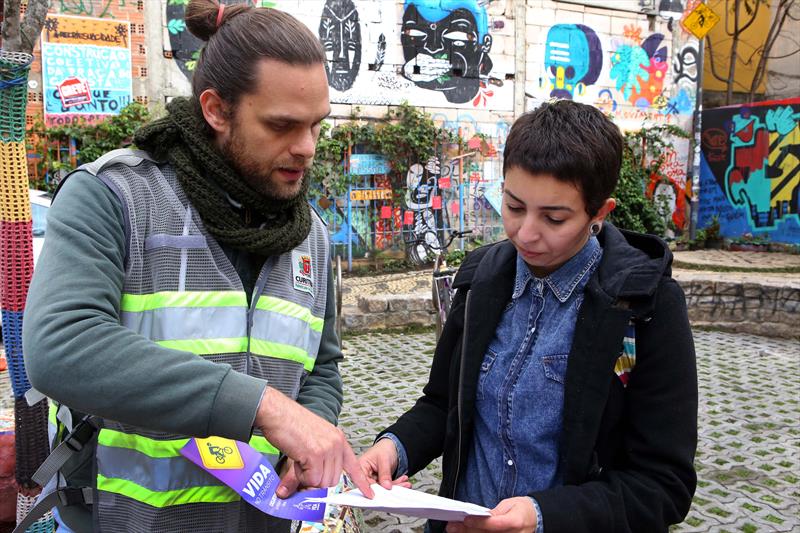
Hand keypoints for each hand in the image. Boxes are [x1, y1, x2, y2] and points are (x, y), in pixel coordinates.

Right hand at [255, 386, 373, 498]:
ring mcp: (327, 449)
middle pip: (333, 479)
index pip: (354, 465)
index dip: (361, 481)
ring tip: (300, 461)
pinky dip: (301, 477)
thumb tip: (310, 486)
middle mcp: (336, 444)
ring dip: (308, 479)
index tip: (369, 494)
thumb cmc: (291, 423)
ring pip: (323, 482)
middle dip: (317, 480)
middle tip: (303, 468)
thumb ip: (316, 462)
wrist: (277, 412)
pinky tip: (297, 461)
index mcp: (338, 439)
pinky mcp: (315, 455)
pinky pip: (311, 480)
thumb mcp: (311, 441)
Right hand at [359, 438, 399, 489]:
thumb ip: (384, 473)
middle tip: (400, 487)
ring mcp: (373, 479)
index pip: (363, 481)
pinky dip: (397, 484)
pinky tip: (403, 480)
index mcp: (360, 467)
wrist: (392, 446)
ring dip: (395, 486)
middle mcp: (365, 474)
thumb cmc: (384, 448)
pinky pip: (388, 487)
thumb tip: (386, 486)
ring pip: (382, 488)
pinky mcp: (381, 482)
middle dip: (388, 488)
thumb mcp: (384, 459)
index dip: (372, 489)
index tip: (382, 492)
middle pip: (374, 487)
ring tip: (405, 483)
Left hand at [446, 497, 537, 532]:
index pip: (494, 524)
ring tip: (455, 530)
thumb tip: (478, 516)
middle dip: (467, 531)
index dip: (478, 523)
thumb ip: (494, 513)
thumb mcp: (509, 504)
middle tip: (452, 526)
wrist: (536, 518)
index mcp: (515, 521)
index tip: (465, 519)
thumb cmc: (523, 510)